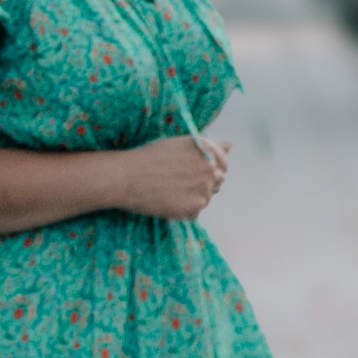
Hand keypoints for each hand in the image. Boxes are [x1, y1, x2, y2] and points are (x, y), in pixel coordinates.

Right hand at [115, 134, 230, 219]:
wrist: (127, 177)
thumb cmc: (148, 157)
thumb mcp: (179, 144)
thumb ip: (207, 147)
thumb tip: (229, 146)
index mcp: (207, 150)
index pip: (223, 164)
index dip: (211, 170)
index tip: (197, 174)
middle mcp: (210, 168)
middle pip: (217, 182)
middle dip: (202, 184)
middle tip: (178, 184)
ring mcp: (204, 189)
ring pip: (206, 198)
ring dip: (192, 198)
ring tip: (169, 191)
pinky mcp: (195, 207)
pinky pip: (195, 213)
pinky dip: (183, 211)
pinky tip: (167, 201)